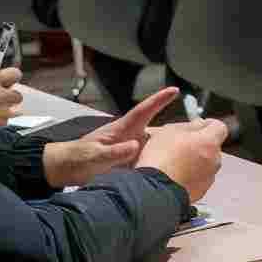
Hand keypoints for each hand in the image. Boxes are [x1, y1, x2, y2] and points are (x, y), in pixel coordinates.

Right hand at [0, 64, 21, 129]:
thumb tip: (0, 85)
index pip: (14, 74)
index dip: (13, 78)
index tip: (10, 81)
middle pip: (17, 96)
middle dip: (10, 100)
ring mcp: (1, 111)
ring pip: (14, 113)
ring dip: (5, 114)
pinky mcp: (0, 125)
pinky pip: (6, 124)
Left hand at [42, 86, 177, 188]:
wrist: (64, 170)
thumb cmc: (77, 159)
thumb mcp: (94, 156)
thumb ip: (114, 152)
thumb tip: (135, 146)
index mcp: (121, 130)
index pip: (143, 111)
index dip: (159, 100)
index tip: (175, 90)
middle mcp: (129, 137)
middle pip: (157, 131)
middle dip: (175, 129)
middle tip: (197, 129)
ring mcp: (128, 150)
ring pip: (154, 147)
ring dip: (169, 149)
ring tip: (190, 153)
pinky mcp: (127, 163)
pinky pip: (148, 161)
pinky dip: (159, 163)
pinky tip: (171, 171)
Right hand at [139, 114, 231, 205]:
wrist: (154, 190)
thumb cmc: (160, 160)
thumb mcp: (169, 131)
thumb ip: (189, 125)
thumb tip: (198, 124)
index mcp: (209, 142)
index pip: (219, 127)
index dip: (208, 124)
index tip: (198, 124)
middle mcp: (214, 160)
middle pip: (212, 146)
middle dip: (199, 143)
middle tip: (181, 143)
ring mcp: (209, 177)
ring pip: (205, 163)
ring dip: (194, 160)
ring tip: (173, 161)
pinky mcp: (201, 191)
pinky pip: (198, 178)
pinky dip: (190, 175)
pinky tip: (173, 174)